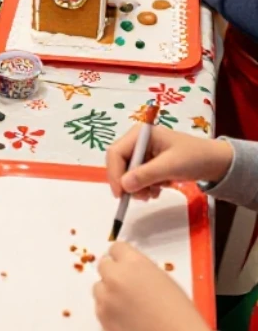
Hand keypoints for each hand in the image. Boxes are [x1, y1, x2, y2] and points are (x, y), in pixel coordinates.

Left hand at [93, 242, 212, 330]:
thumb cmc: (178, 310)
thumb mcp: (162, 277)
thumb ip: (141, 269)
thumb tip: (131, 271)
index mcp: (133, 262)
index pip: (116, 247)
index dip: (121, 256)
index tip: (125, 264)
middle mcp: (115, 276)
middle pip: (103, 265)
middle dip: (113, 272)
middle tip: (125, 284)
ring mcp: (106, 297)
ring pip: (98, 286)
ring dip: (108, 290)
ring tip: (125, 303)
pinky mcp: (102, 317)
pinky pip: (99, 306)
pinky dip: (108, 308)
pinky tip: (124, 317)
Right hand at [106, 124, 233, 199]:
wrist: (216, 163)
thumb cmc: (194, 158)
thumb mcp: (170, 166)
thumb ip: (146, 175)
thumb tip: (124, 185)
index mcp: (141, 133)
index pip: (116, 152)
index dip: (115, 173)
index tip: (121, 194)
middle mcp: (139, 141)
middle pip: (120, 164)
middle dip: (129, 182)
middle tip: (142, 197)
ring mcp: (144, 152)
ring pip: (128, 174)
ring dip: (138, 187)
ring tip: (154, 193)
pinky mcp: (150, 163)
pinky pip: (138, 178)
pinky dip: (145, 187)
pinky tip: (158, 190)